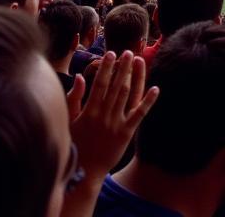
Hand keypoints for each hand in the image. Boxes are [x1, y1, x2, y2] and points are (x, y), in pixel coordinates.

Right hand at [68, 50, 159, 179]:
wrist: (85, 172)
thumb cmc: (74, 144)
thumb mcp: (69, 120)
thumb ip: (74, 98)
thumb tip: (80, 76)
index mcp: (90, 110)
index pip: (100, 83)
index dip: (106, 67)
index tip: (111, 53)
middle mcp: (105, 114)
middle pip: (116, 85)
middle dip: (123, 67)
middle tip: (128, 52)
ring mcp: (117, 124)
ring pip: (128, 95)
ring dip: (133, 76)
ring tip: (138, 61)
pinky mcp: (126, 134)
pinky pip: (139, 115)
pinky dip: (148, 102)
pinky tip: (155, 89)